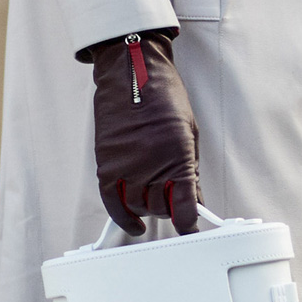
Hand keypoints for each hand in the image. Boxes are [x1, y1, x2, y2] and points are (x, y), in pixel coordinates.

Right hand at [85, 31, 200, 234]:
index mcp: (178, 157)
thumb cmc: (164, 96)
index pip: (185, 207)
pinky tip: (133, 222)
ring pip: (138, 207)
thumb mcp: (190, 133)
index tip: (191, 229)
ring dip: (148, 209)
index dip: (190, 224)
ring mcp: (126, 166)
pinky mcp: (107, 164)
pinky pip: (112, 202)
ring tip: (154, 198)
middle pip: (161, 210)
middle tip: (173, 202)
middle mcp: (152, 165)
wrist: (132, 72)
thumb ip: (192, 171)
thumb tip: (195, 199)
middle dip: (170, 210)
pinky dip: (123, 217)